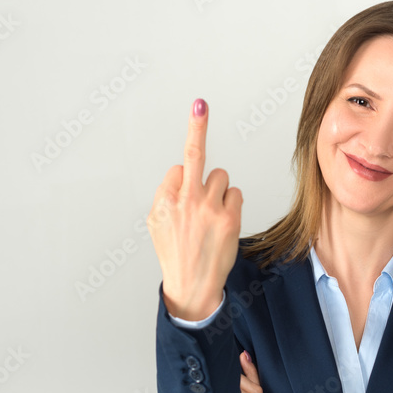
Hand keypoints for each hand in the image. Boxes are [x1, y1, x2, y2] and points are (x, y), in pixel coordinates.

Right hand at [147, 99, 241, 320]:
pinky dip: (232, 204)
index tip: (188, 162)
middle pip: (194, 155)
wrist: (192, 286)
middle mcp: (184, 201)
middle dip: (196, 127)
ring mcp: (208, 208)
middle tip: (199, 106)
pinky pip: (236, 194)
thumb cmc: (176, 255)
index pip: (178, 169)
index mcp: (163, 201)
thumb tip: (179, 175)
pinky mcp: (229, 218)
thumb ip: (166, 197)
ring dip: (219, 190)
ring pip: (221, 177)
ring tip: (212, 215)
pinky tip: (223, 223)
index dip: (185, 179)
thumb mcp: (157, 225)